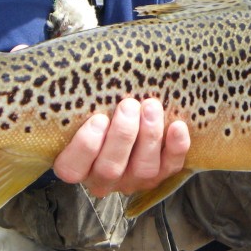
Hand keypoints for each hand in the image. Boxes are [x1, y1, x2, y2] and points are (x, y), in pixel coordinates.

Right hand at [52, 97, 190, 197]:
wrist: (132, 114)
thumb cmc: (100, 107)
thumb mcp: (84, 106)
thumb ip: (83, 100)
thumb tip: (84, 70)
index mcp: (78, 165)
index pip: (72, 168)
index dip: (85, 146)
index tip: (98, 119)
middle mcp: (104, 178)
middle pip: (110, 168)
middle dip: (122, 135)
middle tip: (129, 105)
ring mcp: (133, 179)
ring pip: (142, 169)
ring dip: (149, 136)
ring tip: (151, 106)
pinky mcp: (162, 174)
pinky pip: (171, 167)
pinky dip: (176, 148)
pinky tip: (177, 126)